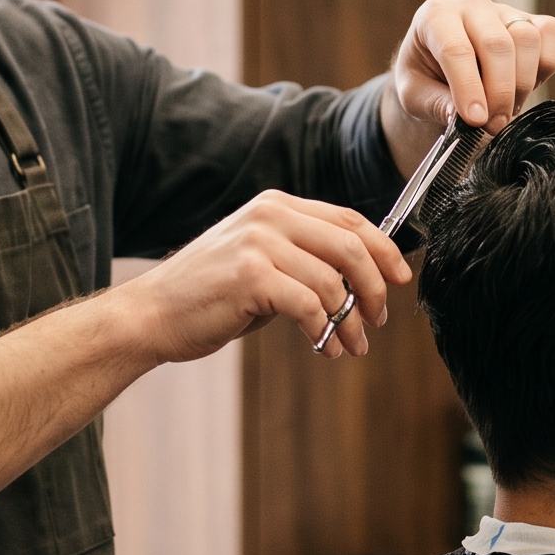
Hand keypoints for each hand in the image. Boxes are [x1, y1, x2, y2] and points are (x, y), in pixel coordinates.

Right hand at [116, 191, 411, 362]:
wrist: (153, 314)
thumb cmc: (209, 295)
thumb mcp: (260, 259)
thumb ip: (303, 256)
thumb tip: (361, 275)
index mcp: (275, 206)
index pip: (349, 219)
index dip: (384, 249)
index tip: (401, 278)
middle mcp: (269, 217)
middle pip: (350, 245)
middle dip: (375, 287)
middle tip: (379, 319)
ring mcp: (259, 244)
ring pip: (333, 282)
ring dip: (351, 321)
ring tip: (350, 345)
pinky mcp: (251, 277)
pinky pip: (310, 306)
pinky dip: (326, 332)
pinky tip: (326, 348)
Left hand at [386, 0, 554, 159]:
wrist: (442, 72)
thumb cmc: (425, 80)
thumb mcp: (415, 96)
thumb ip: (435, 104)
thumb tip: (462, 117)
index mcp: (434, 16)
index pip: (456, 49)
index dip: (468, 88)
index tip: (476, 120)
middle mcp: (472, 5)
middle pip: (497, 44)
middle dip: (499, 92)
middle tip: (493, 125)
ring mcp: (505, 10)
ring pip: (527, 39)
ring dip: (522, 84)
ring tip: (504, 111)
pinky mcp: (533, 20)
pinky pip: (553, 34)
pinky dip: (546, 66)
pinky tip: (524, 88)